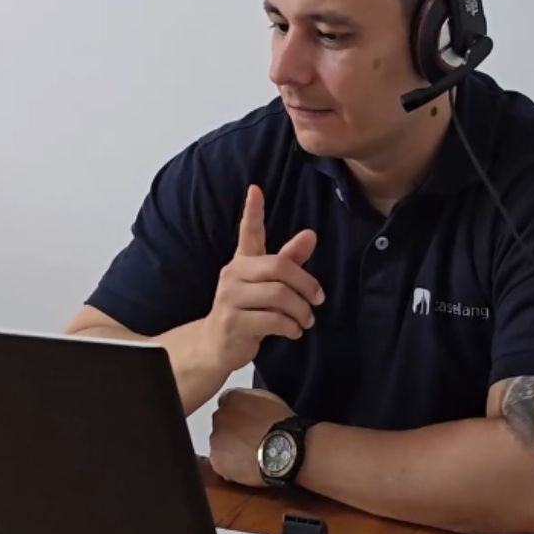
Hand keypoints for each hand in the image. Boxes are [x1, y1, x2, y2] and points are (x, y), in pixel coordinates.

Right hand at [202, 185, 324, 372]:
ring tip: (306, 320)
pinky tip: (293, 331)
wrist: (215, 344)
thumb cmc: (245, 310)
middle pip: (279, 268)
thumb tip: (310, 234)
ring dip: (301, 311)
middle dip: (306, 284)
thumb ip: (289, 261)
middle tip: (318, 300)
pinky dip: (291, 327)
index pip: (248, 232)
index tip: (255, 189)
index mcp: (242, 262)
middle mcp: (233, 275)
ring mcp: (230, 298)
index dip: (252, 211)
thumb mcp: (267, 285)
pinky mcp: (234, 323)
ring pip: (279, 296)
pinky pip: (273, 320)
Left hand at [209, 388, 297, 487]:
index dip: (238, 414)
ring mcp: (216, 439)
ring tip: (250, 455)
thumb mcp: (269, 398)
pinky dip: (230, 466)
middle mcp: (219, 416)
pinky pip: (221, 463)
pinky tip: (247, 466)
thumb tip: (247, 402)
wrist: (286, 450)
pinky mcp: (217, 460)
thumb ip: (250, 397)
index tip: (246, 422)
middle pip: (221, 424)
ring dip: (230, 449)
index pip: (226, 403)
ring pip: (219, 444)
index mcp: (232, 398)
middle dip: (231, 431)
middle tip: (250, 440)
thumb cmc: (283, 426)